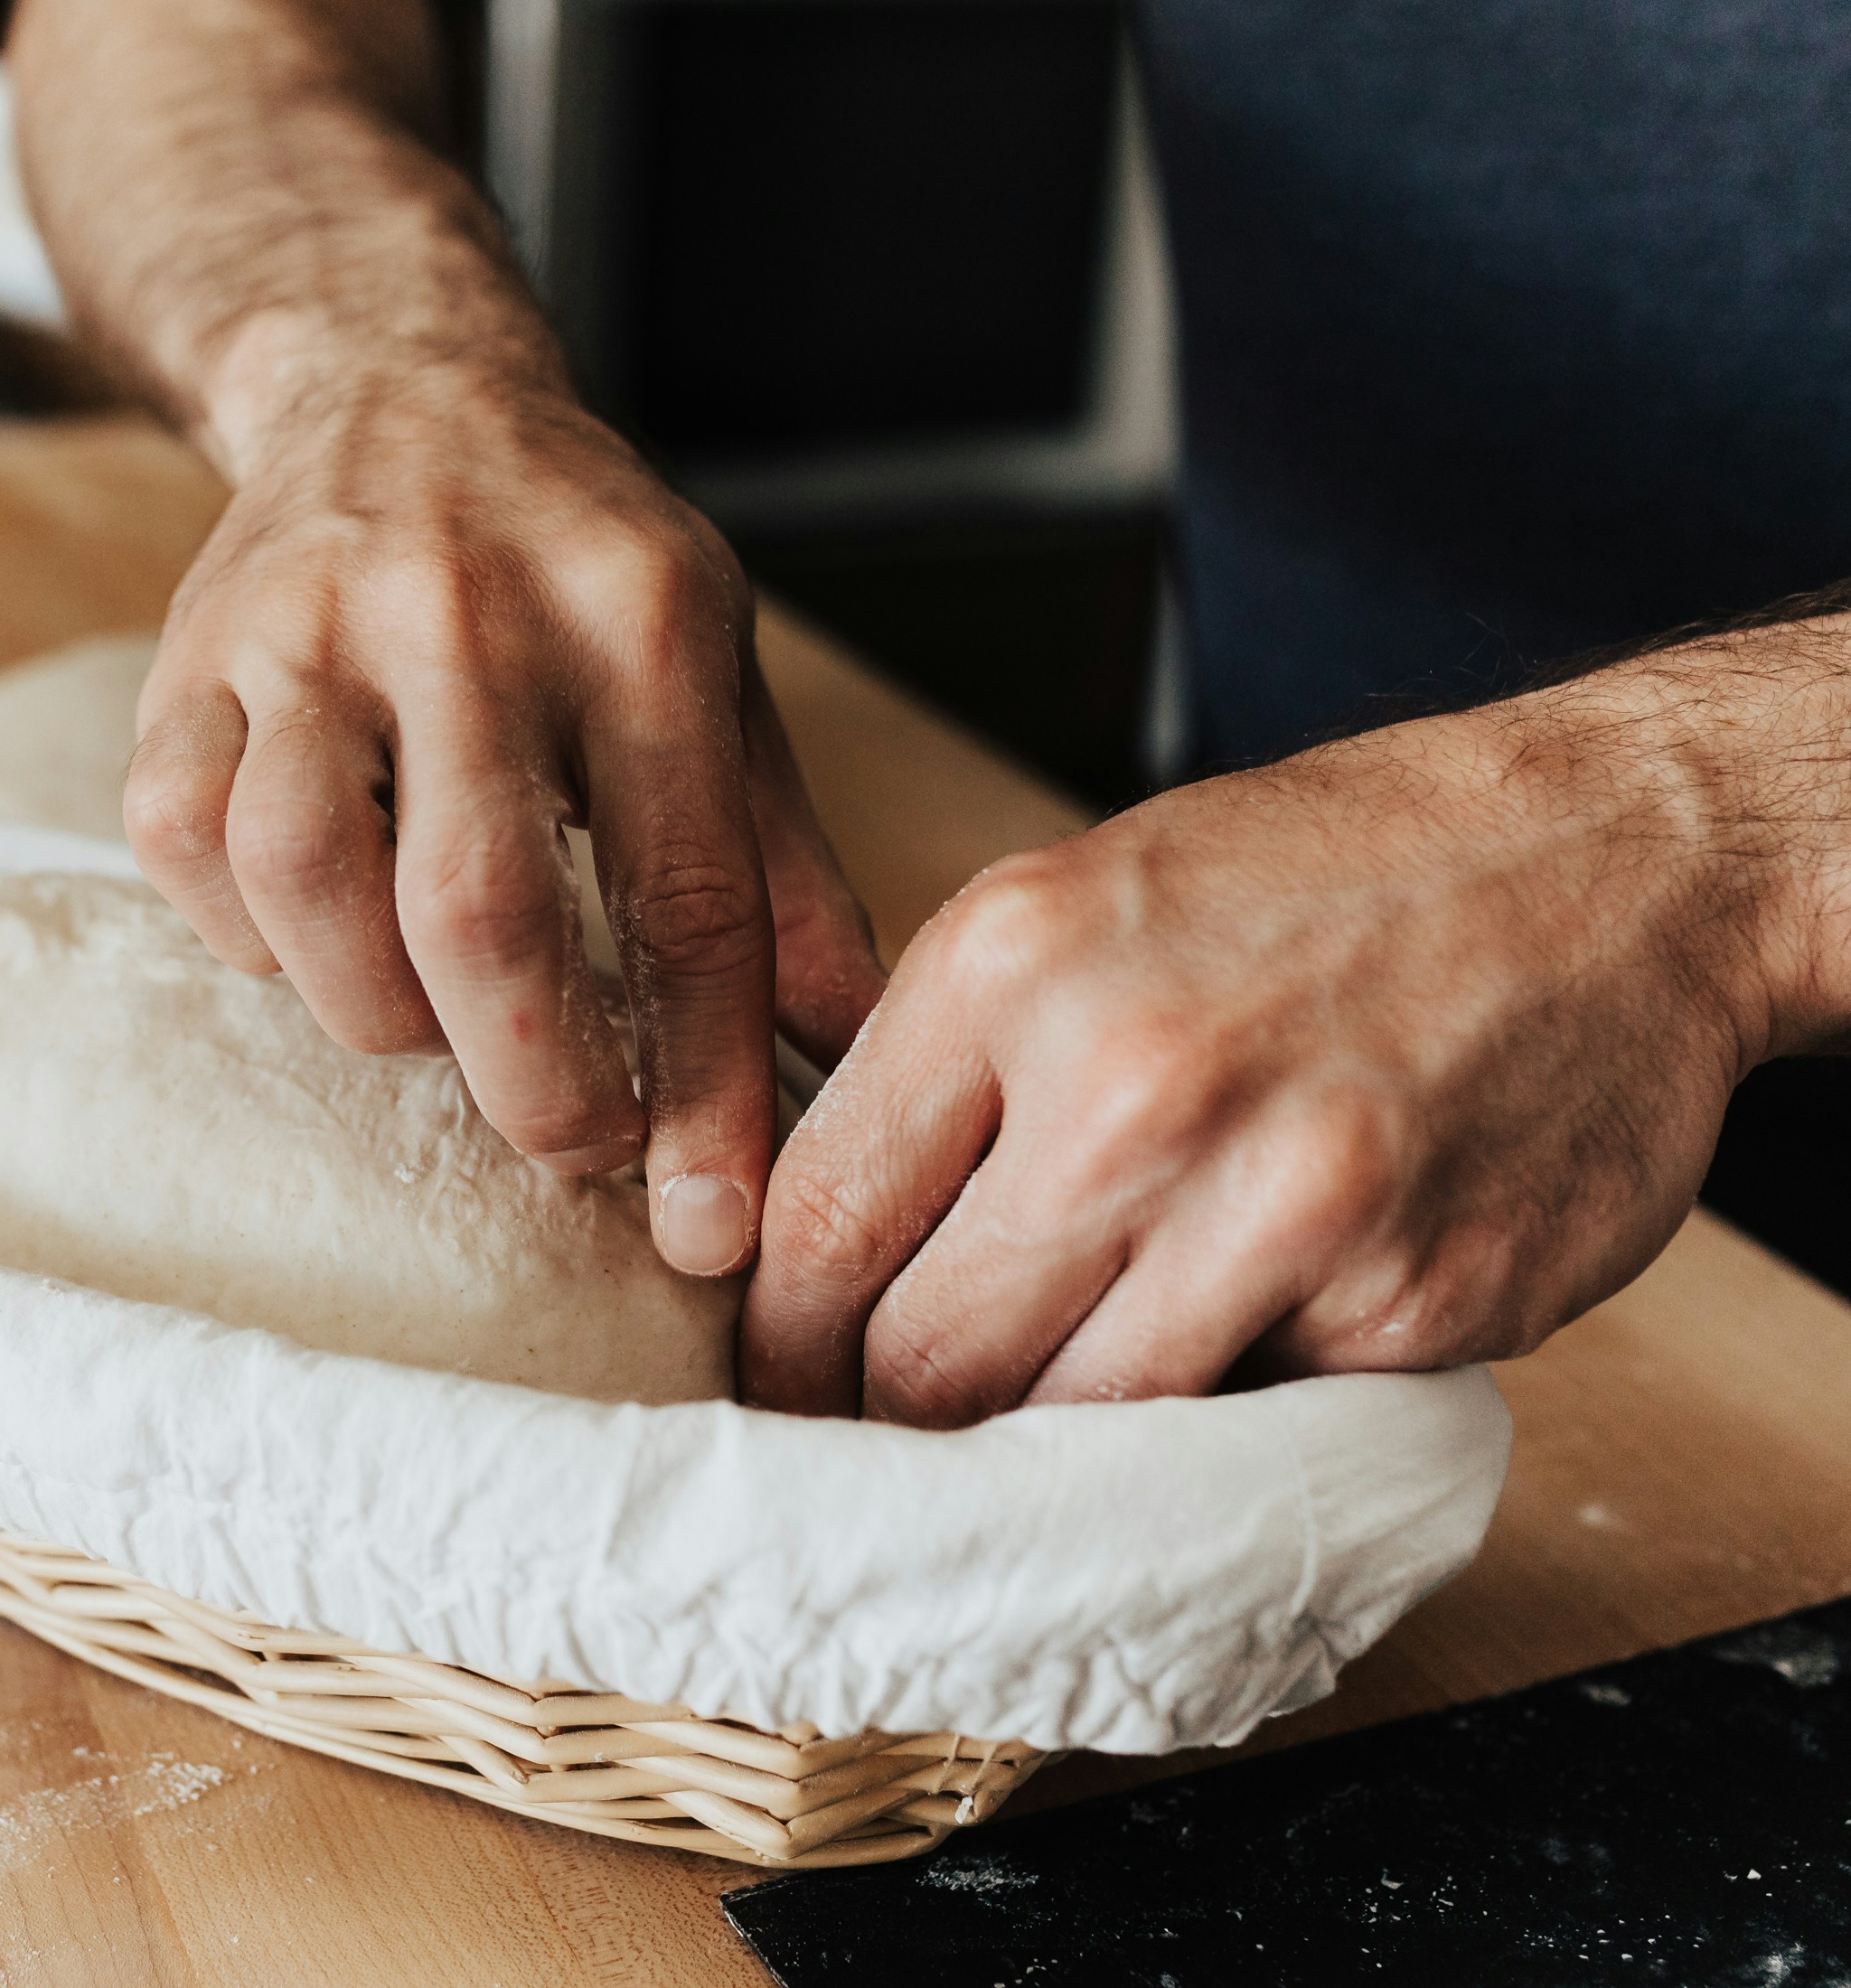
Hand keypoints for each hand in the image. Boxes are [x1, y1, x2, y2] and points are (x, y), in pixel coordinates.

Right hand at [124, 354, 883, 1275]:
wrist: (395, 384)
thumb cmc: (575, 566)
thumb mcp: (715, 673)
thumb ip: (774, 865)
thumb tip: (857, 1052)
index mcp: (637, 619)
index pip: (684, 890)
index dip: (703, 1082)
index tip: (711, 1222)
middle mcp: (467, 609)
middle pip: (477, 905)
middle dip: (533, 1079)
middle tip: (572, 1146)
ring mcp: (307, 626)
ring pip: (304, 876)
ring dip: (376, 1009)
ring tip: (434, 1024)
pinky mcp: (187, 655)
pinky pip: (183, 844)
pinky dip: (249, 937)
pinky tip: (315, 940)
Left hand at [743, 663, 1818, 1423]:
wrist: (1620, 858)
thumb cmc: (1330, 878)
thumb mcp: (1083, 902)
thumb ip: (944, 1068)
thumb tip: (810, 1248)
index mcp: (1013, 964)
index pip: (819, 1223)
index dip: (778, 1344)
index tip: (781, 1389)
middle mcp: (1132, 1084)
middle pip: (924, 1362)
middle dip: (896, 1424)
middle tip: (897, 1442)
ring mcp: (1282, 1205)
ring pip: (1076, 1429)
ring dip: (1052, 1449)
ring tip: (1054, 1419)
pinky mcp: (1411, 1304)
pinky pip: (1254, 1420)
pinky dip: (1231, 1403)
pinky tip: (1252, 1331)